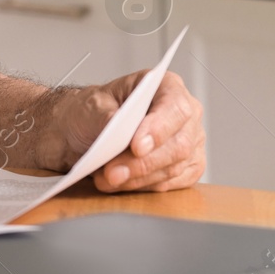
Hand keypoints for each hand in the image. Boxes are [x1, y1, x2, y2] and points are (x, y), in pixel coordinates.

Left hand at [58, 71, 204, 192]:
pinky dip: (143, 186)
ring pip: (173, 168)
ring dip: (138, 178)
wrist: (85, 130)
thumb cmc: (93, 111)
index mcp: (166, 86)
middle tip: (112, 173)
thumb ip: (104, 115)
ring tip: (107, 179)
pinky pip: (170, 184)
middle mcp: (185, 114)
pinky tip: (120, 184)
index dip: (159, 128)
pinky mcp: (186, 168)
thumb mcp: (90, 105)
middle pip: (178, 144)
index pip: (175, 107)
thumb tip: (115, 126)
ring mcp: (190, 142)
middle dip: (142, 163)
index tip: (136, 147)